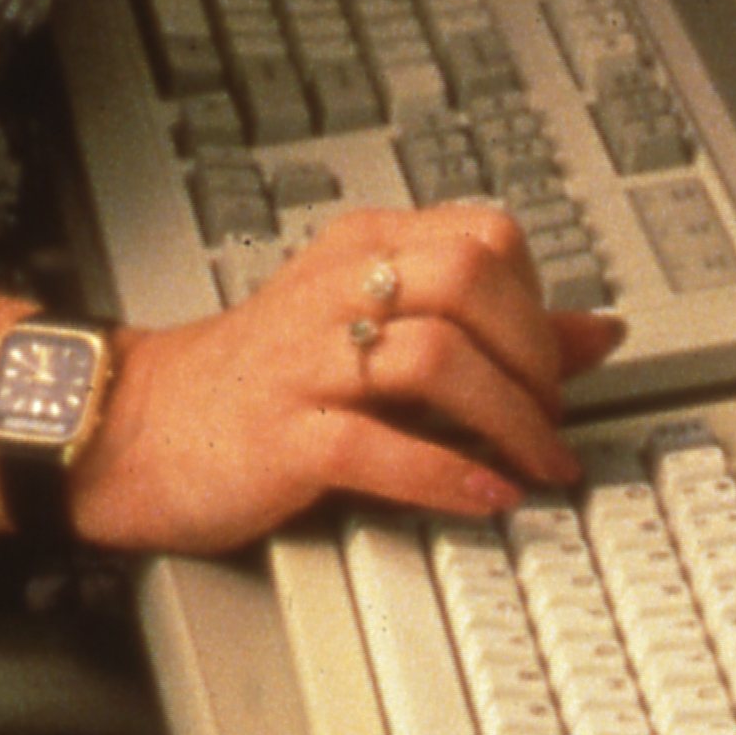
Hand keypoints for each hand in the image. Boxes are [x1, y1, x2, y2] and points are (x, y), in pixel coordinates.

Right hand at [67, 200, 627, 558]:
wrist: (136, 430)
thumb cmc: (260, 382)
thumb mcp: (375, 334)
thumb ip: (486, 330)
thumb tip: (599, 332)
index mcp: (361, 250)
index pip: (486, 237)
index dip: (538, 300)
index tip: (552, 361)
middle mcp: (335, 290)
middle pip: (471, 282)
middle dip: (534, 360)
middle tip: (551, 419)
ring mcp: (305, 361)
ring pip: (436, 358)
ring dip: (509, 420)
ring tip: (534, 466)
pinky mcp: (282, 434)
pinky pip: (379, 446)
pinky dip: (447, 476)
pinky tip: (485, 497)